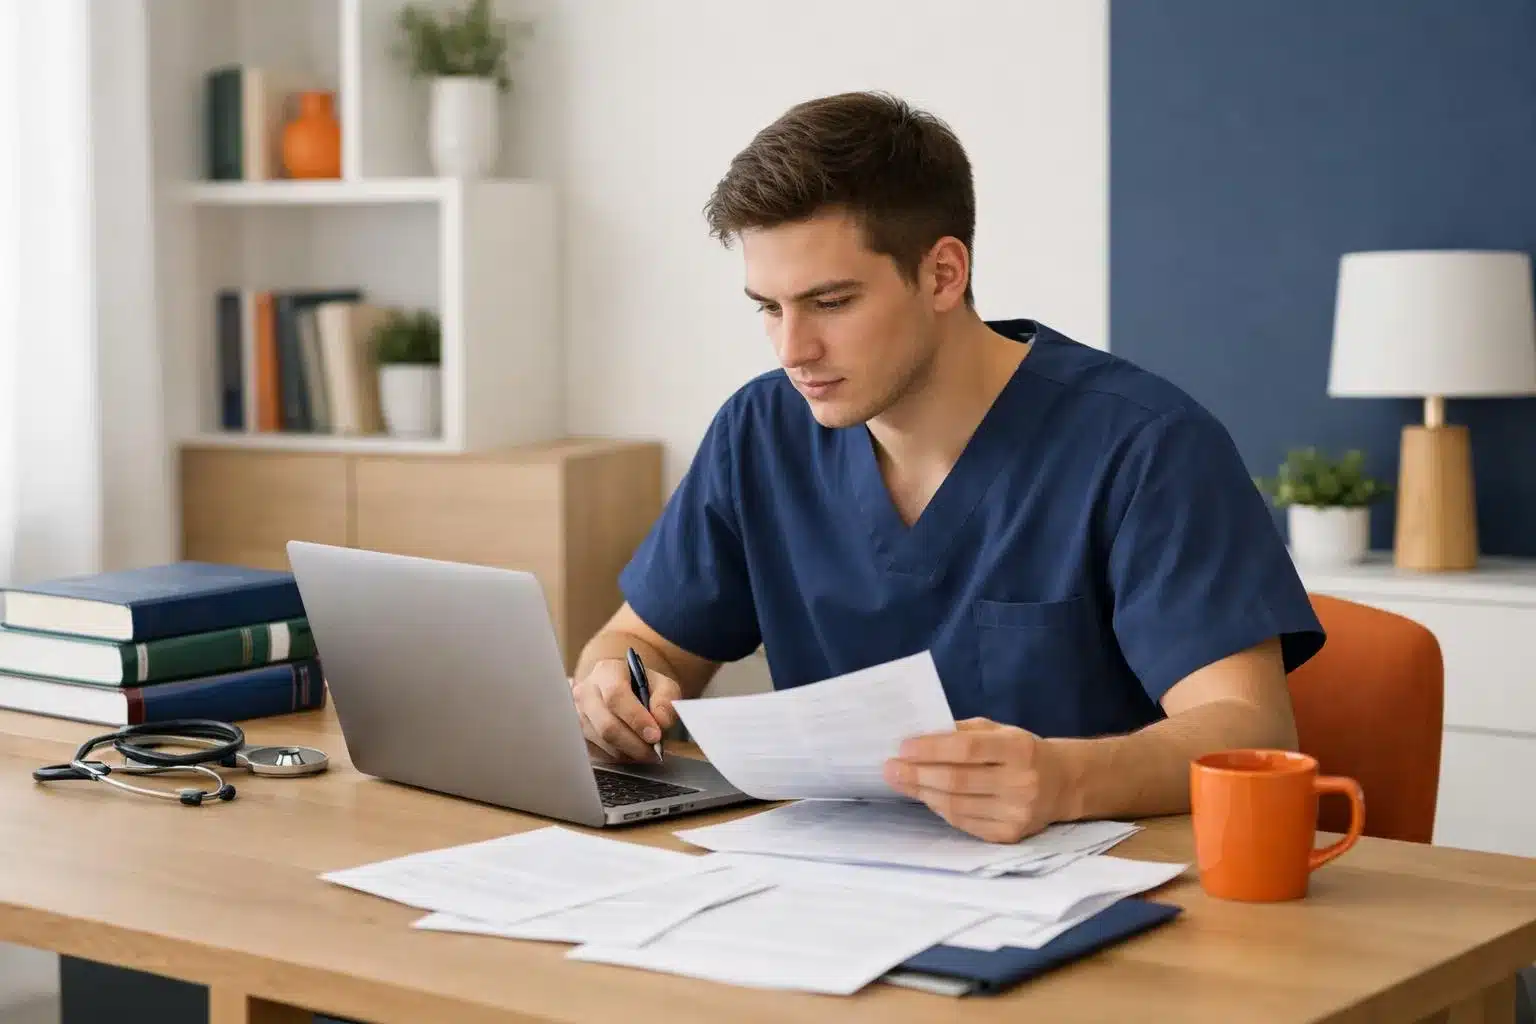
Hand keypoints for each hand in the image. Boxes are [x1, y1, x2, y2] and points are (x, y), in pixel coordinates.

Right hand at [571, 657, 681, 762]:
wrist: (621, 689)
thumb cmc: (642, 687)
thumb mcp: (663, 686)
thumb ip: (666, 700)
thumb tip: (661, 722)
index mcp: (607, 671)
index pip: (616, 695)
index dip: (636, 718)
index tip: (655, 735)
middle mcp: (586, 691)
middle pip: (606, 724)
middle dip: (634, 743)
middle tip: (654, 751)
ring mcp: (578, 714)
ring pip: (603, 742)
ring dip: (629, 752)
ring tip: (647, 751)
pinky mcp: (578, 734)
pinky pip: (598, 752)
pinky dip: (619, 756)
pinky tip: (633, 751)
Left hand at [882, 718, 1070, 842]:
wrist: (1061, 784)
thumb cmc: (1021, 752)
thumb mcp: (1000, 731)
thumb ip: (963, 732)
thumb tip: (918, 738)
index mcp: (1018, 749)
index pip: (967, 748)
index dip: (931, 748)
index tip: (903, 747)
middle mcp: (1020, 782)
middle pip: (957, 780)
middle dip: (917, 774)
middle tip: (890, 768)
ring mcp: (1016, 813)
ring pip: (956, 805)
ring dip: (923, 792)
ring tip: (901, 781)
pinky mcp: (1009, 835)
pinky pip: (963, 823)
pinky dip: (940, 809)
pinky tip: (927, 797)